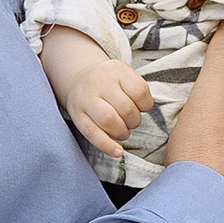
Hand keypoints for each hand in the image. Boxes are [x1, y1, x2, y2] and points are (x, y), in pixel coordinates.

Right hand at [37, 25, 154, 156]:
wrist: (81, 79)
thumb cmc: (111, 82)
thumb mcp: (126, 75)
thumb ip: (138, 90)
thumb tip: (147, 110)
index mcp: (116, 70)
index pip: (140, 91)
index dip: (146, 105)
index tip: (142, 107)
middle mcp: (99, 81)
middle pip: (126, 108)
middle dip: (134, 121)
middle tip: (132, 122)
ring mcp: (85, 98)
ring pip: (109, 121)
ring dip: (122, 132)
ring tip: (123, 131)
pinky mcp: (76, 115)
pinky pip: (92, 133)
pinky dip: (107, 146)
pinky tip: (118, 152)